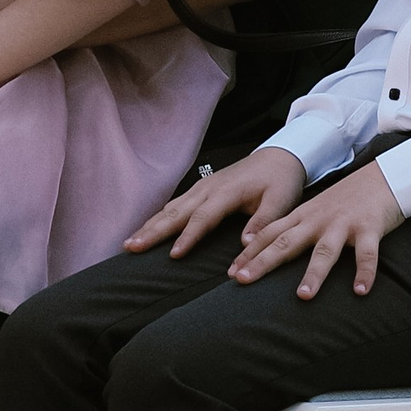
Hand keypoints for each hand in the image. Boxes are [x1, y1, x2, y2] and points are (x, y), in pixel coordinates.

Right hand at [125, 147, 306, 259]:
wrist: (280, 155)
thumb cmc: (280, 181)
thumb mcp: (280, 201)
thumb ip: (263, 222)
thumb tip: (245, 245)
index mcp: (226, 191)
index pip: (203, 218)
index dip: (188, 237)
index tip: (173, 255)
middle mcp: (208, 187)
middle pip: (176, 211)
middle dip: (152, 231)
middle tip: (130, 247)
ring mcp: (202, 186)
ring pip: (170, 208)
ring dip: (150, 225)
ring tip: (129, 242)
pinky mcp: (201, 189)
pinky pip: (175, 204)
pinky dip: (158, 218)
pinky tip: (147, 229)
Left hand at [230, 160, 404, 297]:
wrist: (381, 177)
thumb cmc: (345, 200)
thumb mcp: (315, 212)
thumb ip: (296, 231)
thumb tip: (271, 254)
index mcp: (302, 217)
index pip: (269, 235)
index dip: (249, 253)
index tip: (231, 273)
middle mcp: (318, 220)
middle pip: (286, 243)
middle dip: (263, 262)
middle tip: (243, 280)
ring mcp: (343, 224)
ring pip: (325, 250)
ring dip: (314, 273)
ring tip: (303, 296)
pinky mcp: (369, 228)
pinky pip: (367, 254)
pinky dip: (365, 272)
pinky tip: (361, 291)